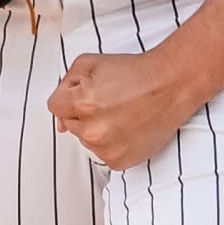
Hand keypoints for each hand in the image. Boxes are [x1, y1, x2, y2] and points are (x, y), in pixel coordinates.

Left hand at [47, 50, 199, 170]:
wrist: (167, 86)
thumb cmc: (133, 73)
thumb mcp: (88, 62)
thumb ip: (65, 85)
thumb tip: (60, 117)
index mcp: (82, 103)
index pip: (55, 107)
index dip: (68, 96)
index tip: (83, 93)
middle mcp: (92, 130)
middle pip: (70, 124)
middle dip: (82, 112)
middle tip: (105, 99)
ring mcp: (106, 149)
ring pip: (86, 139)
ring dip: (95, 128)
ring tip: (118, 111)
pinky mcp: (119, 162)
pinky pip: (102, 152)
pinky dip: (110, 142)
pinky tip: (124, 126)